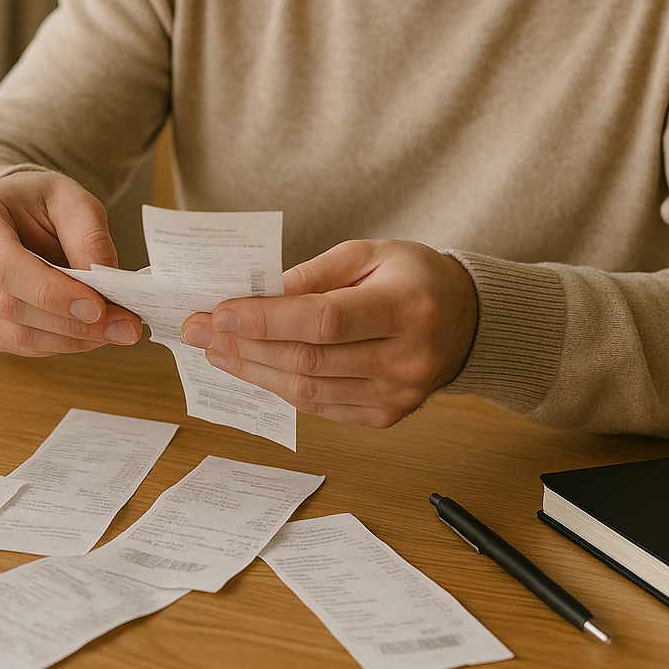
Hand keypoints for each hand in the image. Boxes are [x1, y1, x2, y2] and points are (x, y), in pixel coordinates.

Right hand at [0, 171, 141, 356]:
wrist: (9, 213)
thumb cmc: (36, 202)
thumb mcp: (70, 199)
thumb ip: (89, 236)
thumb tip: (105, 285)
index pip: (2, 264)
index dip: (50, 292)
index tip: (98, 307)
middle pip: (8, 305)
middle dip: (70, 323)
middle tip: (123, 326)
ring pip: (12, 333)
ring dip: (68, 340)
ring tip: (113, 331)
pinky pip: (12, 345)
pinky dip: (55, 345)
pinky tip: (85, 334)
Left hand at [180, 240, 477, 426]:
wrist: (469, 321)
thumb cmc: (416, 278)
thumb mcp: (373, 252)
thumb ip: (316, 273)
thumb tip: (261, 293)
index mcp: (406, 307)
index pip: (324, 320)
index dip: (266, 320)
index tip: (218, 312)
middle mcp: (406, 358)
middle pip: (308, 360)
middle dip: (243, 345)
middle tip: (199, 330)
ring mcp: (398, 394)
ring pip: (308, 392)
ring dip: (253, 371)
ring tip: (215, 351)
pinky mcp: (387, 416)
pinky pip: (321, 408)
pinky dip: (281, 388)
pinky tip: (252, 369)